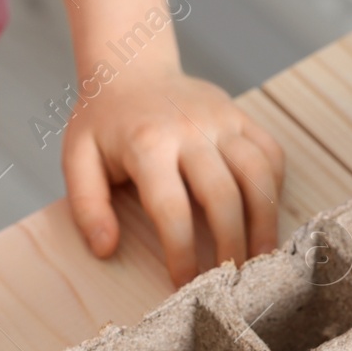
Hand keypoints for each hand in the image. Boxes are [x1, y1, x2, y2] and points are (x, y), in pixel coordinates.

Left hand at [62, 67, 284, 283]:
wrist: (131, 66)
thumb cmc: (103, 122)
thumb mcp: (77, 158)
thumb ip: (87, 206)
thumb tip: (106, 249)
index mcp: (147, 143)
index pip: (171, 208)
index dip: (181, 252)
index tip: (184, 284)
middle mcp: (190, 128)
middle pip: (223, 195)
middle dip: (230, 246)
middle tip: (230, 282)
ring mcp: (221, 119)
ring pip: (258, 174)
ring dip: (264, 222)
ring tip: (261, 260)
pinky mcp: (241, 116)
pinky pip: (271, 153)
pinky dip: (275, 189)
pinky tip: (266, 218)